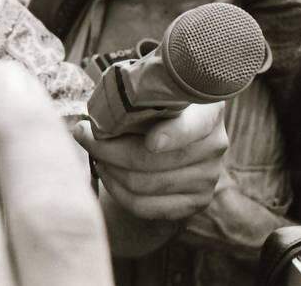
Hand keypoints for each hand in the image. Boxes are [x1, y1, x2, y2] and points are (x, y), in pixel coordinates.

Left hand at [73, 101, 227, 220]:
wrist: (173, 136)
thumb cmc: (155, 106)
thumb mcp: (150, 93)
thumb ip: (134, 100)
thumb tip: (95, 126)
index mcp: (208, 111)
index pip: (193, 126)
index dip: (172, 136)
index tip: (150, 142)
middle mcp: (215, 145)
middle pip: (155, 159)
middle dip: (110, 149)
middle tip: (85, 136)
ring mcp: (208, 178)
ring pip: (145, 184)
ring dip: (110, 169)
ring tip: (95, 154)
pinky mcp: (195, 202)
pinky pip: (146, 207)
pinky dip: (118, 192)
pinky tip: (107, 174)